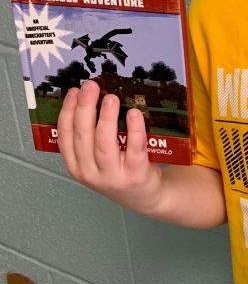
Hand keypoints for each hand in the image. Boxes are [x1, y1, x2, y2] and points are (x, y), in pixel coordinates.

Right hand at [57, 80, 163, 214]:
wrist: (146, 197)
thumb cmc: (121, 172)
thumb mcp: (96, 159)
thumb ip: (90, 136)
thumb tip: (90, 98)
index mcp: (77, 165)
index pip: (65, 136)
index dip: (68, 111)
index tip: (73, 91)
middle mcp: (90, 173)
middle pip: (83, 136)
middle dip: (85, 108)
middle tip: (91, 86)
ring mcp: (112, 176)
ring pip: (104, 144)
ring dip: (107, 118)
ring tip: (110, 98)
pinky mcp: (135, 176)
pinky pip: (134, 150)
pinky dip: (134, 131)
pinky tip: (134, 114)